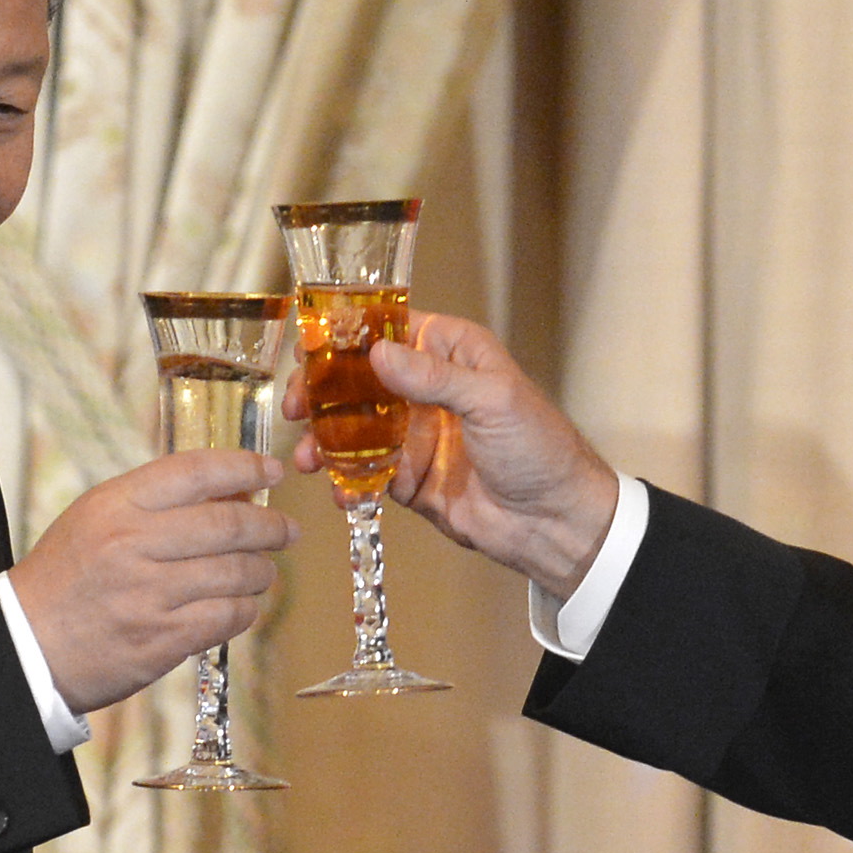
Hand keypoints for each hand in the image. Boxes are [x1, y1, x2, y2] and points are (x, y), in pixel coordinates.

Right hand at [8, 450, 297, 712]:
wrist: (26, 645)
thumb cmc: (67, 577)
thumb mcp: (96, 519)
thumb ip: (156, 501)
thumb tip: (233, 489)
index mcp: (116, 505)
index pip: (196, 471)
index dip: (244, 466)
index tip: (272, 470)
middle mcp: (133, 544)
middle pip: (229, 523)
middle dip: (269, 525)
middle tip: (287, 530)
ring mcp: (149, 594)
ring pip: (236, 573)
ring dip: (261, 572)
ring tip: (263, 572)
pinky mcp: (161, 639)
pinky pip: (226, 617)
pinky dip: (244, 610)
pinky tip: (240, 607)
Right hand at [288, 312, 618, 598]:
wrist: (556, 522)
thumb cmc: (540, 448)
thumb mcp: (492, 400)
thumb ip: (433, 378)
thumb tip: (377, 354)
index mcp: (453, 354)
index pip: (391, 330)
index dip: (348, 336)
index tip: (310, 349)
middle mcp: (429, 389)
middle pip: (360, 379)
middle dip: (323, 392)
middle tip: (296, 408)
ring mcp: (416, 434)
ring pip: (356, 428)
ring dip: (326, 440)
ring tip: (307, 459)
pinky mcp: (410, 478)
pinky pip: (367, 473)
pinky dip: (346, 480)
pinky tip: (337, 490)